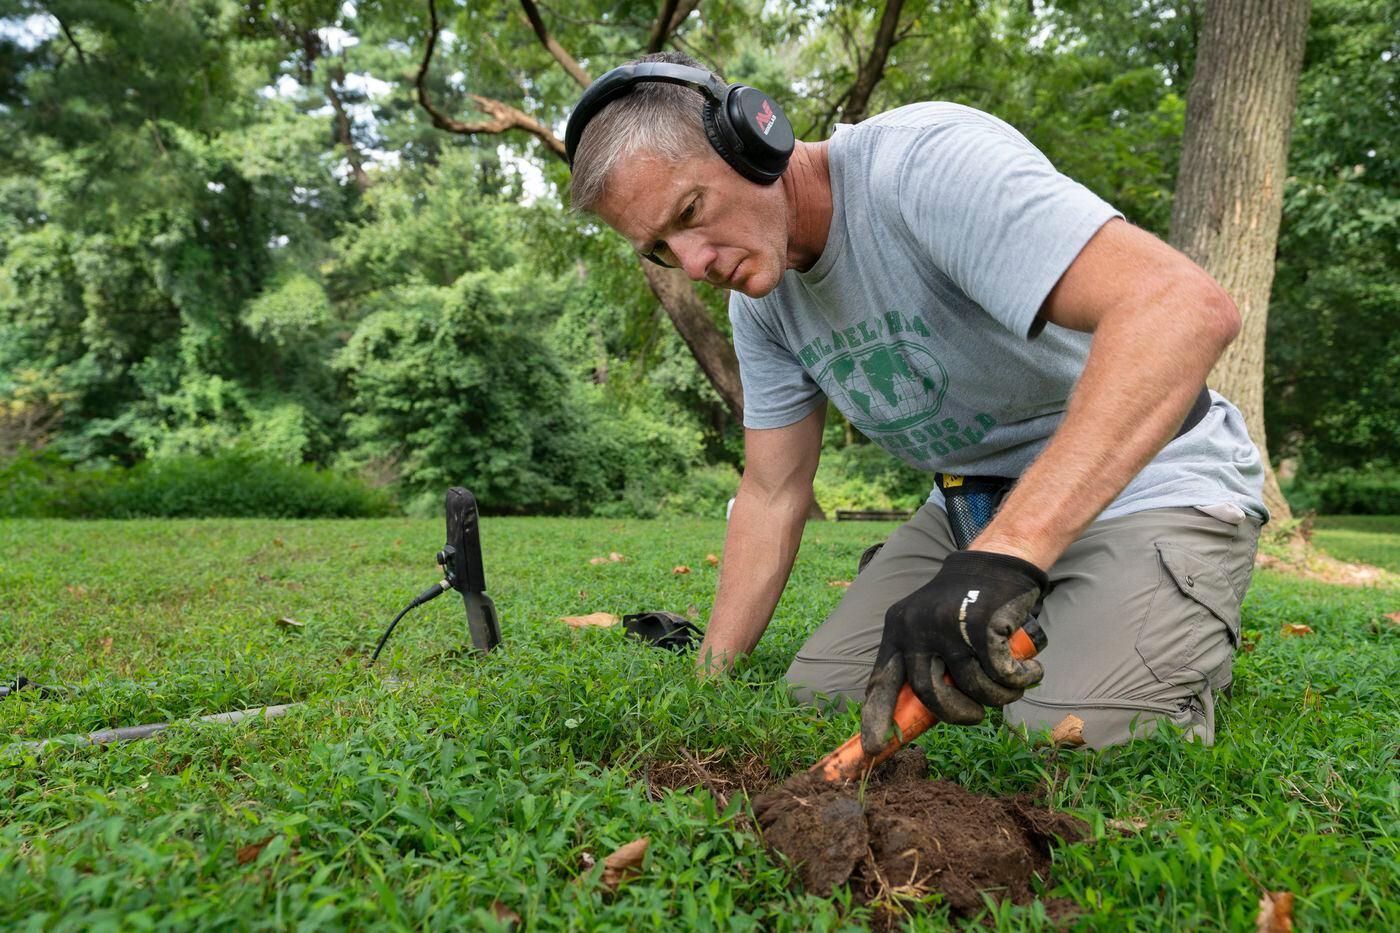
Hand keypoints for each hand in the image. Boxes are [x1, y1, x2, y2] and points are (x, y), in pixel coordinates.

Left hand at [860, 550, 1047, 752]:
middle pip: (928, 694)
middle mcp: (916, 628)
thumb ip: (922, 661)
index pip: (880, 681)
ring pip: (971, 688)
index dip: (875, 717)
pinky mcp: (981, 626)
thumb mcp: (928, 625)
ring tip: (1008, 687)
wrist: (996, 561)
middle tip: (975, 717)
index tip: (870, 748)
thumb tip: (920, 715)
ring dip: (997, 697)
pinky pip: (1001, 674)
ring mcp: (947, 626)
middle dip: (956, 715)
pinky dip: (1020, 680)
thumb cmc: (963, 603)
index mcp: (897, 630)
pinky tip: (1029, 672)